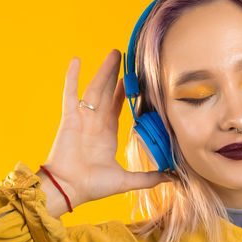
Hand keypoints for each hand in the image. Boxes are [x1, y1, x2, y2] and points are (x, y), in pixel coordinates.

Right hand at [42, 49, 172, 208]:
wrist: (70, 188)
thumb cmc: (92, 186)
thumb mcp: (126, 180)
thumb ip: (149, 177)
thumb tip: (172, 178)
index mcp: (106, 135)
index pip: (117, 107)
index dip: (125, 92)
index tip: (134, 79)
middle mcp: (94, 123)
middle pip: (107, 92)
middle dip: (116, 74)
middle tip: (124, 55)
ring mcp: (81, 118)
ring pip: (95, 88)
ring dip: (104, 70)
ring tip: (114, 53)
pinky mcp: (69, 117)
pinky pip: (70, 93)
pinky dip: (72, 77)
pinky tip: (76, 60)